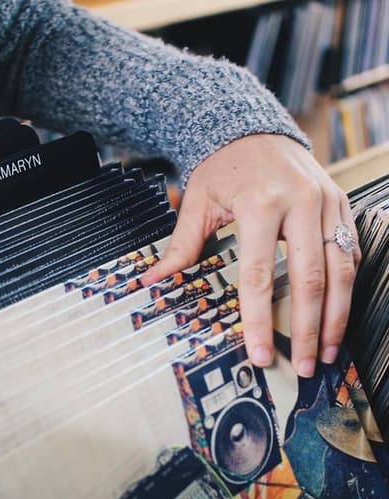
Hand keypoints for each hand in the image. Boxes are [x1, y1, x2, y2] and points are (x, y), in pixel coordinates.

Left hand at [141, 134, 359, 376]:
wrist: (253, 129)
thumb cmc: (223, 167)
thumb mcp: (197, 201)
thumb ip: (180, 245)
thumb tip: (152, 280)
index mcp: (260, 205)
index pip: (259, 276)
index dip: (261, 320)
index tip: (260, 353)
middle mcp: (300, 203)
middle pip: (310, 280)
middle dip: (309, 329)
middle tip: (304, 365)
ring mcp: (326, 202)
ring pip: (342, 270)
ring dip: (337, 316)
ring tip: (328, 350)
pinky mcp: (341, 203)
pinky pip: (351, 251)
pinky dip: (348, 286)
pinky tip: (339, 313)